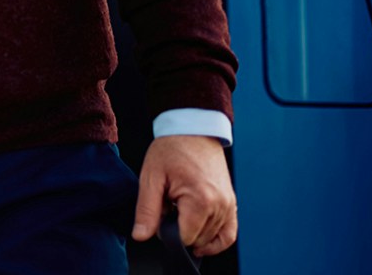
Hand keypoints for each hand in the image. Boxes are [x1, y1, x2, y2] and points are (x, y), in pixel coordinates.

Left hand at [131, 134, 236, 256]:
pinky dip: (216, 241)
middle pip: (197, 240)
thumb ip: (147, 210)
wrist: (192, 131)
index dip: (166, 232)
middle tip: (168, 208)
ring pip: (211, 238)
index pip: (184, 238)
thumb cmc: (170, 150)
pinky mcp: (232, 203)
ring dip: (194, 232)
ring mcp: (229, 205)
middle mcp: (219, 205)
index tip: (159, 215)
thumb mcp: (151, 178)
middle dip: (179, 231)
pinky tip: (201, 241)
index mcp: (200, 200)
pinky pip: (229, 233)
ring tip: (181, 210)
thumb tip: (140, 236)